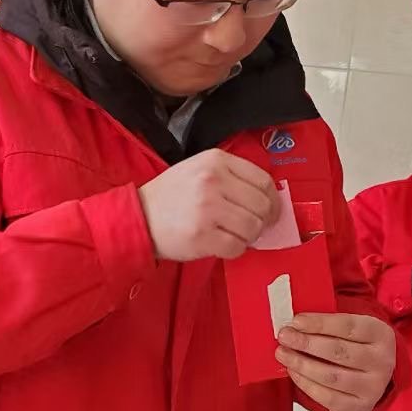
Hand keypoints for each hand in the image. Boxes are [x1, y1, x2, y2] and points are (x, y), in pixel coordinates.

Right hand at [138, 150, 278, 262]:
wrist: (138, 217)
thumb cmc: (171, 196)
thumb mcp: (199, 169)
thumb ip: (232, 177)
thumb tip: (269, 199)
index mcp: (216, 161)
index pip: (263, 180)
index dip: (274, 200)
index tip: (271, 211)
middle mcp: (213, 181)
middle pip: (262, 206)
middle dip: (263, 221)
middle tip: (252, 227)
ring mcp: (207, 209)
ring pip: (253, 227)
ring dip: (249, 237)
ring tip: (233, 235)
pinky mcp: (202, 235)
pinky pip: (237, 247)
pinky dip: (235, 250)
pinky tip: (222, 244)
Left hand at [276, 313, 396, 410]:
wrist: (374, 373)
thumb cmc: (355, 344)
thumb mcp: (351, 328)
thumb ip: (327, 324)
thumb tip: (294, 324)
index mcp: (380, 334)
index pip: (348, 326)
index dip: (319, 323)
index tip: (296, 321)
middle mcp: (382, 361)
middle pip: (339, 351)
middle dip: (306, 343)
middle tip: (284, 337)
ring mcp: (373, 386)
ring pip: (332, 376)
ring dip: (302, 364)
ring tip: (283, 354)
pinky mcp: (361, 406)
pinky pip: (329, 397)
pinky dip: (306, 384)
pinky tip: (293, 372)